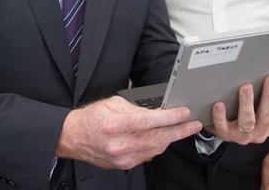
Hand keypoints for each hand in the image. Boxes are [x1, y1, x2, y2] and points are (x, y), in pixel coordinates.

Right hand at [56, 95, 201, 168]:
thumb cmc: (92, 117)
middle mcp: (120, 143)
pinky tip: (164, 139)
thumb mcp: (113, 103)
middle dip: (180, 131)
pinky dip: (158, 146)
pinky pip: (148, 156)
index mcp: (116, 124)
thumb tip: (157, 112)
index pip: (149, 121)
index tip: (184, 112)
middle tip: (194, 124)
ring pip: (155, 149)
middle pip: (157, 138)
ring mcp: (122, 157)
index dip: (170, 117)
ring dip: (171, 139)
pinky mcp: (123, 165)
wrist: (73, 137)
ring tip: (183, 130)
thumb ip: (136, 108)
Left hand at [207, 73, 268, 143]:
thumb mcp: (262, 107)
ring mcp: (244, 136)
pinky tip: (219, 104)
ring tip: (246, 86)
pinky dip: (221, 117)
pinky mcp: (227, 135)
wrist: (228, 131)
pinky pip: (224, 128)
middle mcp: (261, 132)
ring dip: (247, 103)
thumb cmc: (247, 114)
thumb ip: (268, 95)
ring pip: (248, 121)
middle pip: (267, 114)